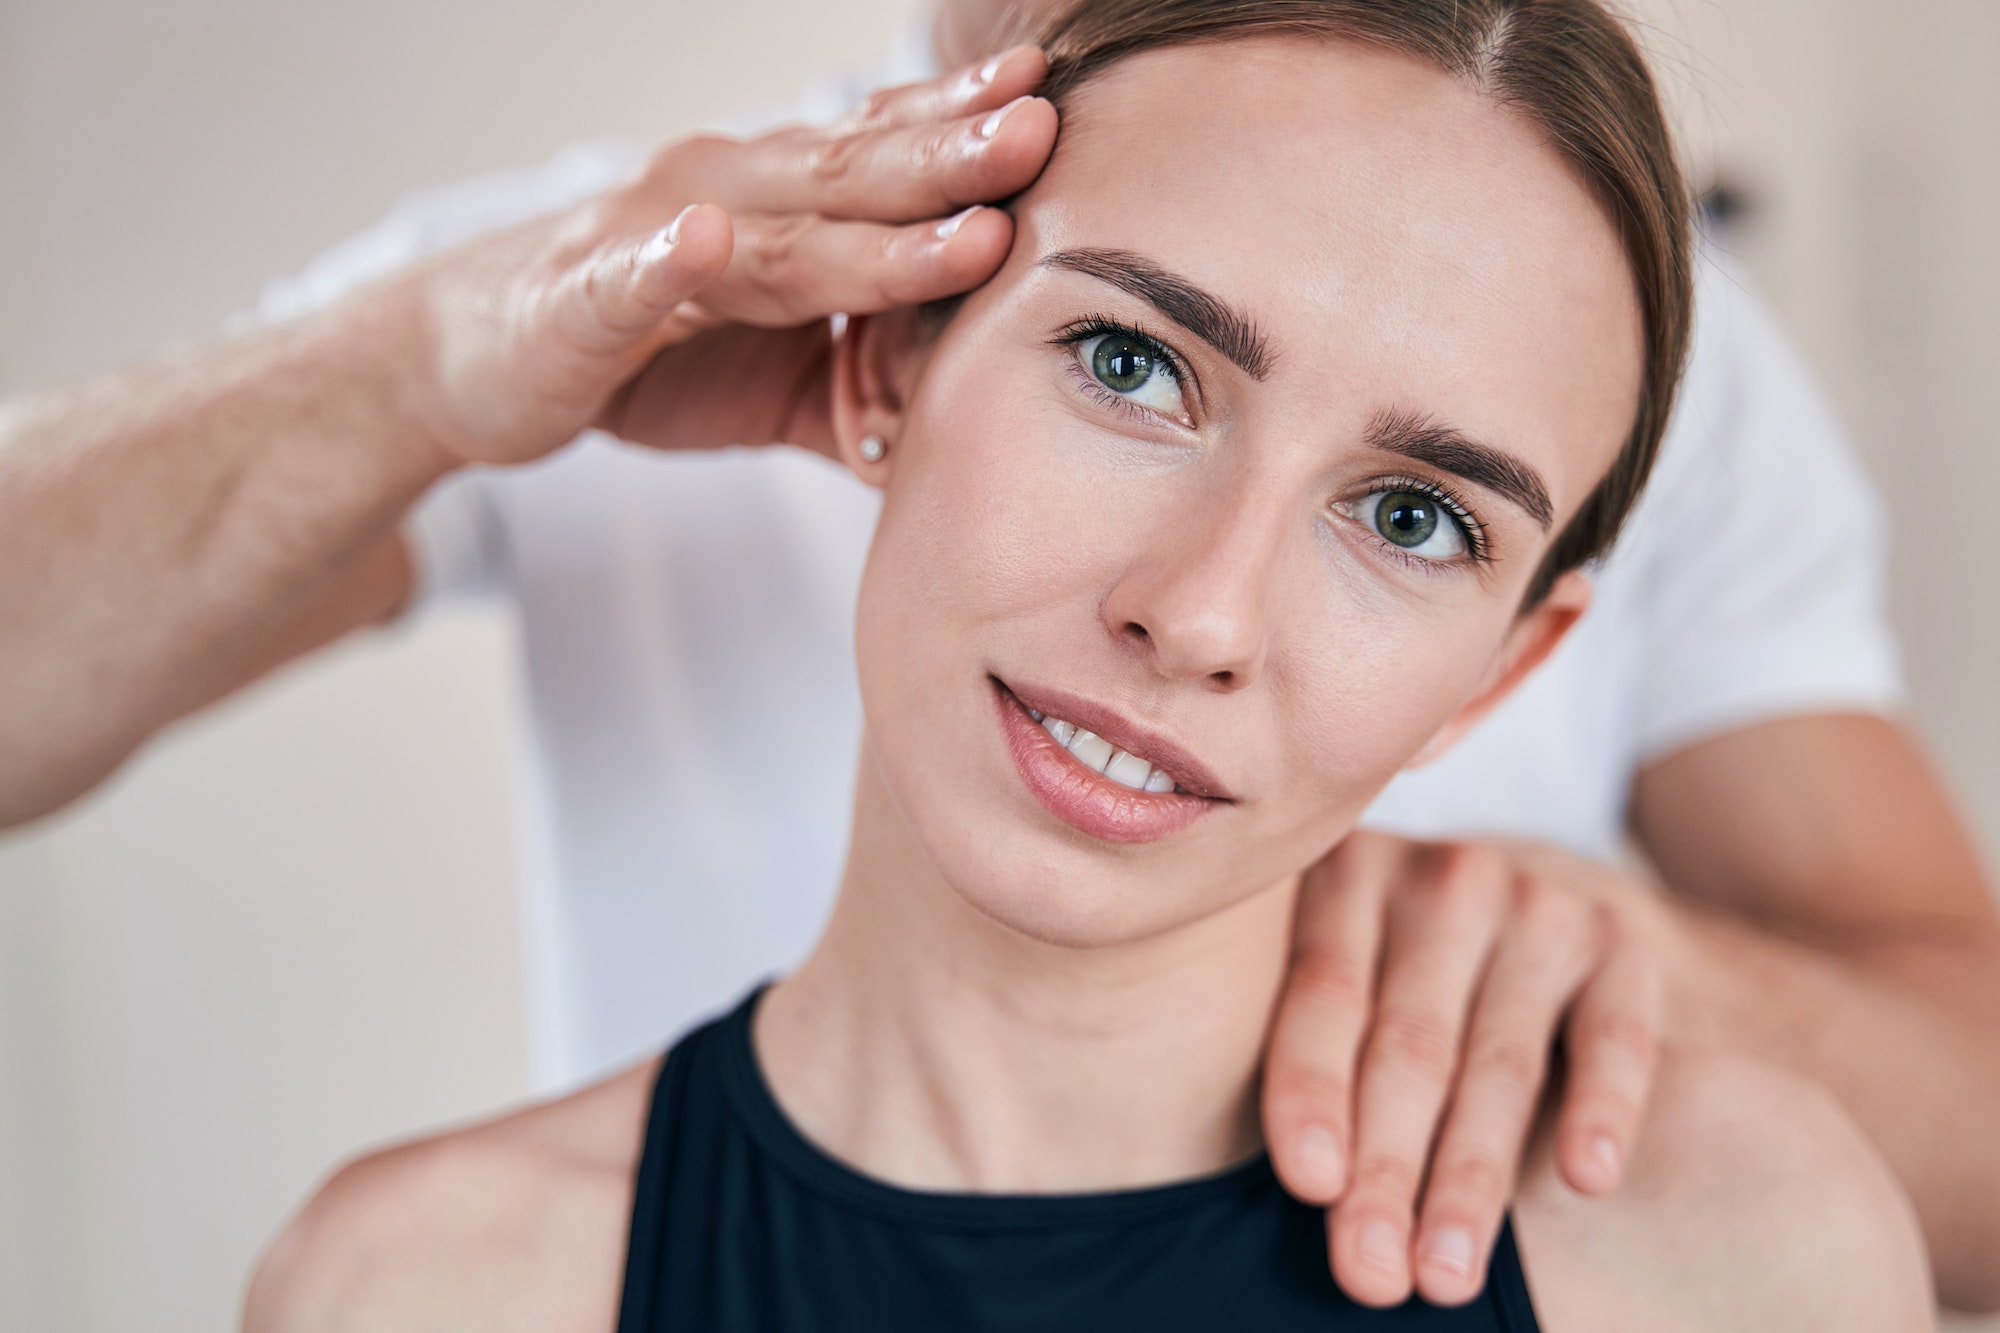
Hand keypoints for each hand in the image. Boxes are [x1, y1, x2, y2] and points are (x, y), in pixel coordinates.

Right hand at [388, 47, 1056, 467]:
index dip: (963, 130)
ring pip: (777, 233)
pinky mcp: (583, 307)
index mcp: (775, 206)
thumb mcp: (773, 373)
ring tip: (959, 209)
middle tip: (1041, 127)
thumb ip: (864, 383)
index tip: (1057, 104)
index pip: (882, 158)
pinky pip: (629, 284)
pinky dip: (666, 264)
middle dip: (953, 155)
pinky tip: (704, 243)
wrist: (472, 363)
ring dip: (870, 221)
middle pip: (853, 176)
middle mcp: (723, 198)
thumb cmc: (634, 355)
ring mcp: (652, 246)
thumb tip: (972, 418)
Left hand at [1261, 830, 1674, 1307]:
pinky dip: (1601, 1108)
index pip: (1323, 996)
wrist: (1549, 903)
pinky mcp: (1623, 938)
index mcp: (1346, 876)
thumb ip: (1307, 1042)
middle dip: (1388, 1169)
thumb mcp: (1346, 970)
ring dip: (1472, 1178)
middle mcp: (1442, 878)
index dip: (1313, 1093)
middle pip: (1409, 1044)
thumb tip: (1285, 1189)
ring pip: (1502, 1061)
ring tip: (1447, 1274)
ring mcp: (1538, 902)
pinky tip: (1585, 1178)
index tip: (1309, 1186)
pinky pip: (1614, 1037)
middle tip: (1371, 1273)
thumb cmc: (1402, 969)